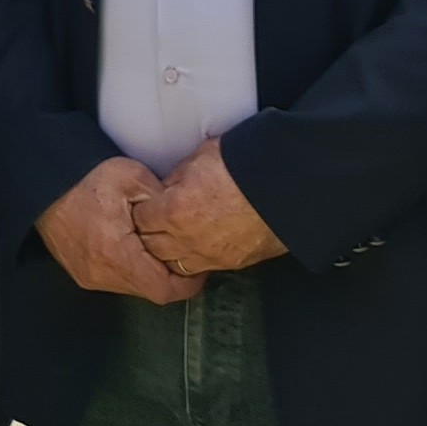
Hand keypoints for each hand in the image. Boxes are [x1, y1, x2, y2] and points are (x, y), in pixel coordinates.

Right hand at [38, 156, 202, 304]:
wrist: (43, 185)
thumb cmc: (86, 179)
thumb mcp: (133, 178)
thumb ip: (162, 202)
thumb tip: (180, 220)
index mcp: (116, 253)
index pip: (162, 289)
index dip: (187, 284)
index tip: (200, 269)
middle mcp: (101, 274)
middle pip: (149, 291)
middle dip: (170, 275)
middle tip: (183, 253)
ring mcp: (89, 277)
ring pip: (133, 287)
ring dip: (150, 272)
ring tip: (158, 246)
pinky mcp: (82, 273)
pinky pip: (117, 281)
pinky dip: (132, 269)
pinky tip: (135, 246)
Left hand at [134, 136, 286, 276]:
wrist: (286, 187)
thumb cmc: (245, 165)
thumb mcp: (201, 156)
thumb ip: (178, 175)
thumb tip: (168, 185)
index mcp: (175, 210)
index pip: (140, 219)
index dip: (140, 210)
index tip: (144, 205)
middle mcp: (187, 239)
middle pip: (150, 246)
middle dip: (147, 234)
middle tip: (151, 222)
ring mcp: (208, 255)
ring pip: (171, 264)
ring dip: (166, 252)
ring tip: (170, 238)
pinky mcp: (230, 263)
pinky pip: (198, 269)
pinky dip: (191, 260)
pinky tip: (193, 247)